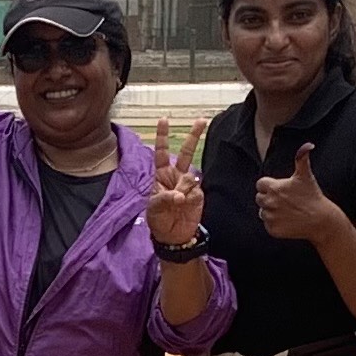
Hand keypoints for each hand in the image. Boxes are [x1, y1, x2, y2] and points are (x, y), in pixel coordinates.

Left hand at [141, 120, 204, 249]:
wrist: (174, 236)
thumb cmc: (159, 220)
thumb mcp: (154, 208)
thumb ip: (165, 198)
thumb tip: (180, 194)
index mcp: (161, 175)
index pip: (162, 152)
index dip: (163, 136)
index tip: (164, 120)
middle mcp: (176, 175)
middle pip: (186, 152)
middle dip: (194, 136)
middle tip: (201, 120)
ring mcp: (188, 184)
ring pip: (190, 176)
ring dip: (183, 188)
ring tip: (177, 202)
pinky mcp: (198, 194)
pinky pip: (195, 189)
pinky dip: (189, 196)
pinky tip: (185, 205)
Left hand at [253, 146, 346, 244]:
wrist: (320, 220)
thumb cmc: (313, 196)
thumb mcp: (306, 176)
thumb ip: (302, 158)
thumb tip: (308, 145)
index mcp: (273, 188)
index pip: (260, 184)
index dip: (270, 186)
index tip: (281, 189)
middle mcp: (269, 203)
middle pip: (259, 198)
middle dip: (269, 198)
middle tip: (285, 200)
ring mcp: (270, 217)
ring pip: (263, 212)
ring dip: (271, 210)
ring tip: (287, 210)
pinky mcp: (273, 230)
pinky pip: (268, 225)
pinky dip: (275, 223)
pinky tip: (288, 220)